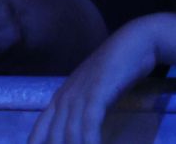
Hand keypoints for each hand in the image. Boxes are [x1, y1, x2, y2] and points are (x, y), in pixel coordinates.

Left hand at [30, 17, 158, 143]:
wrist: (137, 41)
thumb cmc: (117, 69)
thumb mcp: (94, 92)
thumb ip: (84, 111)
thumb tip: (80, 133)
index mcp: (60, 99)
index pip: (38, 134)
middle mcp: (64, 98)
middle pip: (52, 139)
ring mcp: (79, 94)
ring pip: (70, 135)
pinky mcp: (97, 92)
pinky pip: (89, 124)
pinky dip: (91, 141)